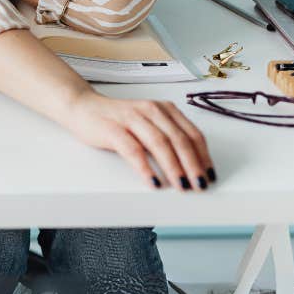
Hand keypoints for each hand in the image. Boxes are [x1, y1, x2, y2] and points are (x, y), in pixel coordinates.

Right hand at [66, 91, 215, 191]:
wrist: (83, 107)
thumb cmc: (118, 120)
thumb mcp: (149, 124)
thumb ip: (168, 137)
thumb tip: (193, 166)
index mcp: (163, 109)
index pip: (191, 133)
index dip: (204, 156)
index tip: (210, 175)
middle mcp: (150, 110)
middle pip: (178, 138)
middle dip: (192, 164)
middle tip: (200, 185)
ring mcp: (131, 118)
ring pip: (159, 142)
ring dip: (173, 167)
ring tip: (182, 186)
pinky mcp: (113, 129)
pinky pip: (132, 149)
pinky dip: (145, 167)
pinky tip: (153, 181)